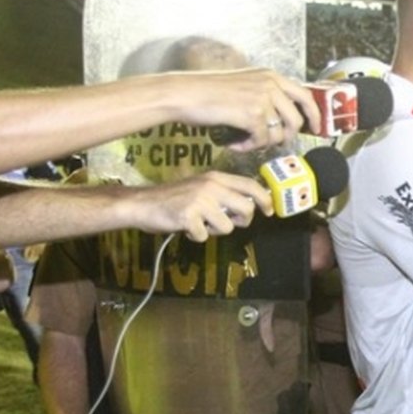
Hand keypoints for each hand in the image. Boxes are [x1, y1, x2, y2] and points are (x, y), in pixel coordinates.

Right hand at [118, 170, 273, 241]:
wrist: (143, 203)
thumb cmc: (175, 198)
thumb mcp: (202, 188)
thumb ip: (224, 194)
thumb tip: (250, 208)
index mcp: (217, 177)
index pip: (250, 185)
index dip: (264, 199)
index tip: (269, 211)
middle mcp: (211, 186)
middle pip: (246, 209)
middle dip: (241, 221)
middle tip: (227, 222)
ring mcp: (200, 200)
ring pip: (227, 226)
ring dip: (214, 230)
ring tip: (199, 223)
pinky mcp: (188, 216)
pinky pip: (205, 236)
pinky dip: (196, 236)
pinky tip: (186, 227)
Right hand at [171, 68, 323, 150]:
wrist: (185, 93)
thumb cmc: (208, 91)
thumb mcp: (245, 83)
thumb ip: (265, 94)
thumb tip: (283, 116)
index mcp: (271, 76)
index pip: (305, 95)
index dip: (313, 114)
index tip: (315, 128)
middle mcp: (270, 85)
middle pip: (296, 119)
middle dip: (289, 136)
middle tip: (277, 144)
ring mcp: (262, 98)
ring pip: (279, 133)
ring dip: (264, 143)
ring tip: (248, 142)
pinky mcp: (252, 114)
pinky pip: (261, 140)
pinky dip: (248, 147)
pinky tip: (235, 144)